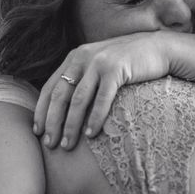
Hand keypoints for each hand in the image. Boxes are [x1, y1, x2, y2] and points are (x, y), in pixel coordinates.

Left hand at [33, 32, 170, 149]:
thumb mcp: (98, 66)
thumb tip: (65, 108)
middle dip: (52, 122)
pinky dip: (94, 118)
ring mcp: (99, 62)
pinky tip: (91, 135)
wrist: (157, 48)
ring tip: (67, 145)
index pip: (50, 86)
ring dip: (71, 125)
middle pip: (60, 94)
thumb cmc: (127, 63)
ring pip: (78, 99)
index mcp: (74, 58)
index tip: (37, 131)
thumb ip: (82, 79)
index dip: (42, 110)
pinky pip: (101, 99)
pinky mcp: (116, 69)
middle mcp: (82, 57)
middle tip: (50, 144)